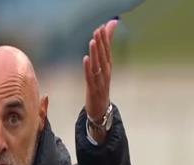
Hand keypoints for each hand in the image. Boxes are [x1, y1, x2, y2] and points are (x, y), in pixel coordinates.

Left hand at [83, 20, 117, 141]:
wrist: (100, 110)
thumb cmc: (100, 88)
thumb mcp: (103, 70)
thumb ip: (103, 55)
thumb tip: (105, 47)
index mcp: (108, 68)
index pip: (107, 51)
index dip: (105, 39)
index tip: (103, 26)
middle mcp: (106, 74)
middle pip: (103, 56)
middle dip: (101, 43)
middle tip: (98, 30)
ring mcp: (100, 82)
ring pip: (98, 66)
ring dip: (95, 54)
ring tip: (93, 42)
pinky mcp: (93, 90)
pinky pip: (90, 78)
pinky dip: (88, 69)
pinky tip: (86, 60)